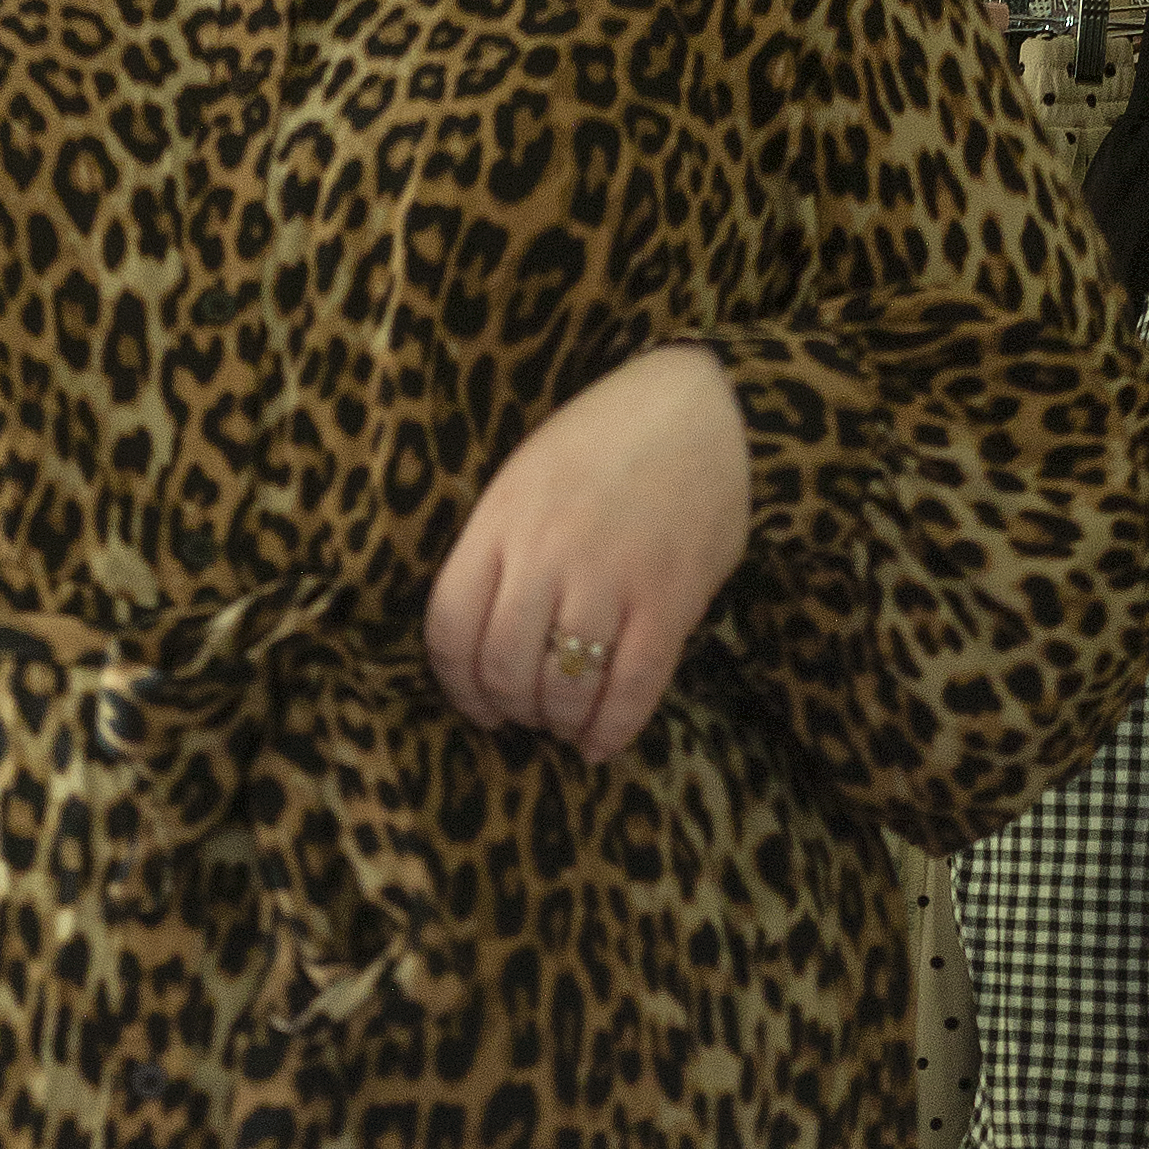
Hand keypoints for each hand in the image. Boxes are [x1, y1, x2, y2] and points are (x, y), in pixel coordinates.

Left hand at [423, 342, 750, 761]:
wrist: (700, 403)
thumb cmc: (605, 440)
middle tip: (524, 715)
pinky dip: (611, 729)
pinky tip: (600, 744)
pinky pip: (630, 688)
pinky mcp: (669, 599)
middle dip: (508, 708)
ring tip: (563, 722)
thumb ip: (501, 547)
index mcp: (500, 520)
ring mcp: (609, 577)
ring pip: (563, 685)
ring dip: (557, 720)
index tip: (474, 704)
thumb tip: (485, 636)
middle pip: (502, 666)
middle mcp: (547, 552)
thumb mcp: (526, 476)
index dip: (456, 684)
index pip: (449, 627)